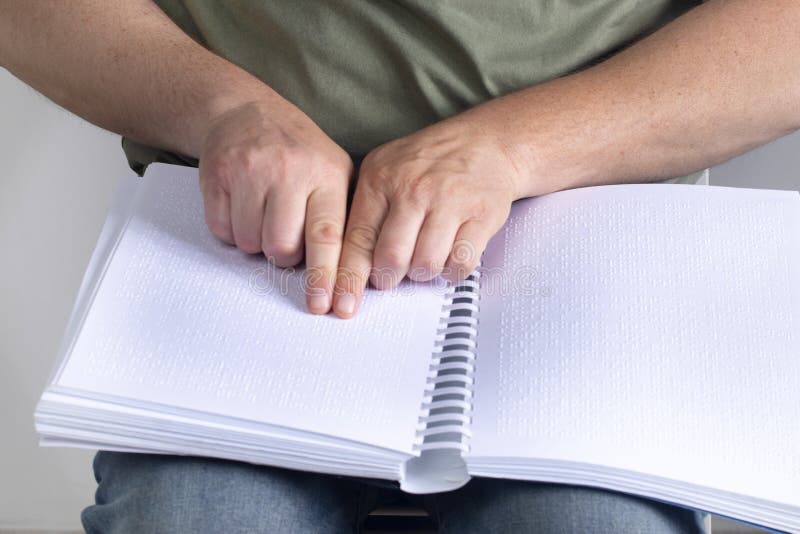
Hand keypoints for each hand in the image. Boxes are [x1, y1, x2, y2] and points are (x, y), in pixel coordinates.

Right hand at [199, 98, 352, 313]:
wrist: (245, 111)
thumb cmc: (297, 151)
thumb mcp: (334, 172)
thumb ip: (343, 217)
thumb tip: (352, 276)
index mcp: (326, 175)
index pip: (328, 236)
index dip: (326, 276)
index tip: (327, 306)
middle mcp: (289, 171)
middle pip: (282, 248)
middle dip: (283, 254)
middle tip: (285, 233)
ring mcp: (250, 171)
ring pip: (250, 243)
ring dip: (256, 241)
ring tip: (264, 213)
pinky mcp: (217, 175)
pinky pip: (222, 230)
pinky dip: (231, 229)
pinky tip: (242, 205)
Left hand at [332, 115, 524, 317]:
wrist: (486, 142)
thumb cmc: (430, 163)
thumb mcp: (386, 170)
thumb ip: (365, 211)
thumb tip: (343, 265)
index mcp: (380, 179)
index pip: (356, 239)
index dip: (348, 278)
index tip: (342, 304)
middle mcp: (413, 188)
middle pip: (391, 259)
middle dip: (390, 277)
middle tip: (394, 274)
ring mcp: (449, 201)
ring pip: (425, 265)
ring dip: (423, 272)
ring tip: (425, 255)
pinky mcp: (482, 214)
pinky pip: (460, 263)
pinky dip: (452, 270)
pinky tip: (449, 254)